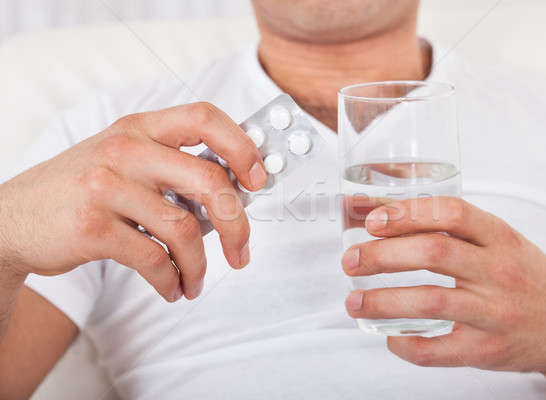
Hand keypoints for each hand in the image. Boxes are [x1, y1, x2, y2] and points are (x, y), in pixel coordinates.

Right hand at [0, 102, 267, 301]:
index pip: (205, 117)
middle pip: (209, 179)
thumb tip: (232, 194)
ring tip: (195, 281)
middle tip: (242, 252)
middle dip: (237, 224)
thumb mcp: (122, 160)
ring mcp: (106, 185)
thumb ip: (170, 166)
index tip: (259, 178)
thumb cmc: (80, 190)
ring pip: (184, 229)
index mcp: (140, 127)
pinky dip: (171, 280)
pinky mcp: (92, 226)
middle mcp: (125, 149)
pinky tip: (171, 288)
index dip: (241, 146)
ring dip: (199, 266)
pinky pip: (154, 259)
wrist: (11, 219)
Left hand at [341, 197, 545, 397]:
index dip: (407, 213)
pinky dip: (404, 344)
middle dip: (381, 255)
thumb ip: (448, 228)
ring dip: (381, 301)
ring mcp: (493, 313)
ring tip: (353, 301)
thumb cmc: (525, 277)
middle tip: (351, 260)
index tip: (374, 221)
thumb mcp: (498, 242)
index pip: (451, 213)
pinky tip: (388, 336)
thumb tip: (379, 212)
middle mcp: (498, 272)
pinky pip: (436, 350)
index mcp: (500, 238)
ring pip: (429, 302)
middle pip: (433, 254)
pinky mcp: (486, 350)